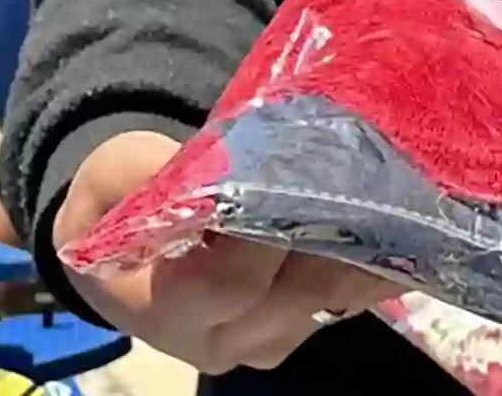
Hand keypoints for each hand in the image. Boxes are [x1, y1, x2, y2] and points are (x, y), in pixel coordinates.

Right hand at [53, 130, 395, 371]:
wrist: (125, 256)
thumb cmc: (114, 208)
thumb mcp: (111, 176)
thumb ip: (152, 172)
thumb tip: (215, 163)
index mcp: (161, 311)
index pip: (228, 282)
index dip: (265, 231)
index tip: (293, 171)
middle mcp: (221, 341)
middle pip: (296, 292)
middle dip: (329, 225)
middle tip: (355, 160)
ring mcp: (269, 341)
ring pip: (333, 297)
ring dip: (361, 238)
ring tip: (378, 177)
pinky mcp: (303, 328)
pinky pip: (350, 295)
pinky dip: (372, 253)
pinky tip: (390, 206)